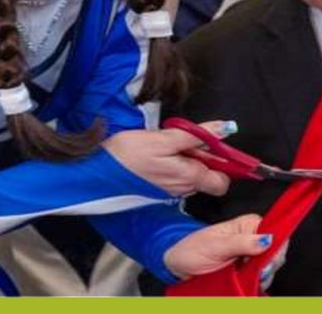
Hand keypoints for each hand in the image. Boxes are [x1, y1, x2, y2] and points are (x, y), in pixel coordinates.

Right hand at [102, 120, 234, 196]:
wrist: (96, 172)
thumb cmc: (128, 154)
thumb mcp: (163, 138)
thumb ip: (196, 135)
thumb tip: (225, 129)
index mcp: (188, 177)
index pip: (222, 181)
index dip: (224, 164)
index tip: (215, 145)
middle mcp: (182, 189)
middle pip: (207, 177)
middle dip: (204, 158)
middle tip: (186, 140)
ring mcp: (169, 191)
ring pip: (190, 176)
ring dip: (187, 159)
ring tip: (169, 144)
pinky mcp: (157, 189)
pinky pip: (176, 177)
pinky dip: (174, 164)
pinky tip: (159, 154)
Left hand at [163, 214, 273, 278]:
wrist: (178, 266)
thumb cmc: (191, 250)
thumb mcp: (215, 246)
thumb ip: (241, 243)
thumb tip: (266, 240)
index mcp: (248, 225)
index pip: (276, 232)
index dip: (276, 249)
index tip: (265, 263)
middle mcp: (252, 237)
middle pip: (276, 253)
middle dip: (267, 266)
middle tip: (250, 272)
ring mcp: (250, 255)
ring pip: (270, 268)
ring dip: (260, 277)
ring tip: (241, 277)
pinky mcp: (247, 270)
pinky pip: (260, 278)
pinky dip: (255, 284)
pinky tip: (244, 283)